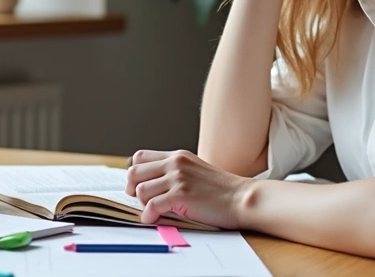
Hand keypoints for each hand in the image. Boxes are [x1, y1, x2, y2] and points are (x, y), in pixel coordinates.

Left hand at [125, 149, 253, 229]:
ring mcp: (178, 178)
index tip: (138, 186)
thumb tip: (151, 186)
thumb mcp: (196, 172)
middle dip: (132, 188)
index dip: (135, 173)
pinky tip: (154, 219)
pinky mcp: (180, 195)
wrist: (242, 199)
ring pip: (140, 190)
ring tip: (154, 211)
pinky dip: (148, 216)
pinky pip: (151, 206)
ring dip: (143, 204)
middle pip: (134, 172)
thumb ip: (175, 173)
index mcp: (178, 156)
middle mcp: (175, 163)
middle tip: (140, 200)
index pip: (140, 157)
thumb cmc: (222, 191)